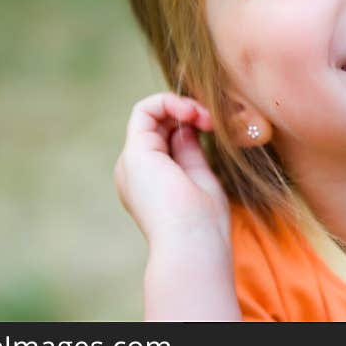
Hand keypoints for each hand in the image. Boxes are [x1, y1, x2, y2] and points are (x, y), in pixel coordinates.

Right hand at [114, 92, 229, 247]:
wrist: (191, 243)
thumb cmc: (203, 222)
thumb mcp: (200, 178)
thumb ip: (190, 152)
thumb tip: (187, 128)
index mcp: (151, 183)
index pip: (167, 139)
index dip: (190, 125)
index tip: (214, 127)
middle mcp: (136, 172)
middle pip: (158, 125)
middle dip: (188, 113)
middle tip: (213, 121)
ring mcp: (132, 162)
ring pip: (149, 114)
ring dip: (181, 106)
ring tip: (204, 116)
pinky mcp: (134, 153)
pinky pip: (144, 110)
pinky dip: (169, 102)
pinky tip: (190, 112)